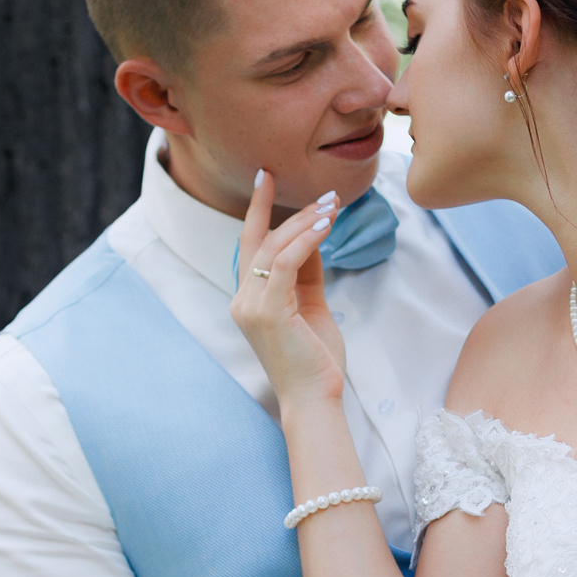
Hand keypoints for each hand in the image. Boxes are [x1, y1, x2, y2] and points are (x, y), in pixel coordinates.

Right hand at [229, 169, 346, 408]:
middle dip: (290, 210)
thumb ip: (307, 272)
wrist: (314, 399)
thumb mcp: (311, 306)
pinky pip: (285, 261)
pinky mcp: (267, 311)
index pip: (250, 245)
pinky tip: (327, 226)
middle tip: (326, 193)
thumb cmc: (315, 359)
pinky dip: (306, 239)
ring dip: (306, 221)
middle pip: (261, 240)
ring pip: (274, 247)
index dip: (258, 210)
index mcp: (249, 300)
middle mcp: (242, 300)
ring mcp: (250, 305)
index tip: (267, 178)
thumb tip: (314, 235)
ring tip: (334, 206)